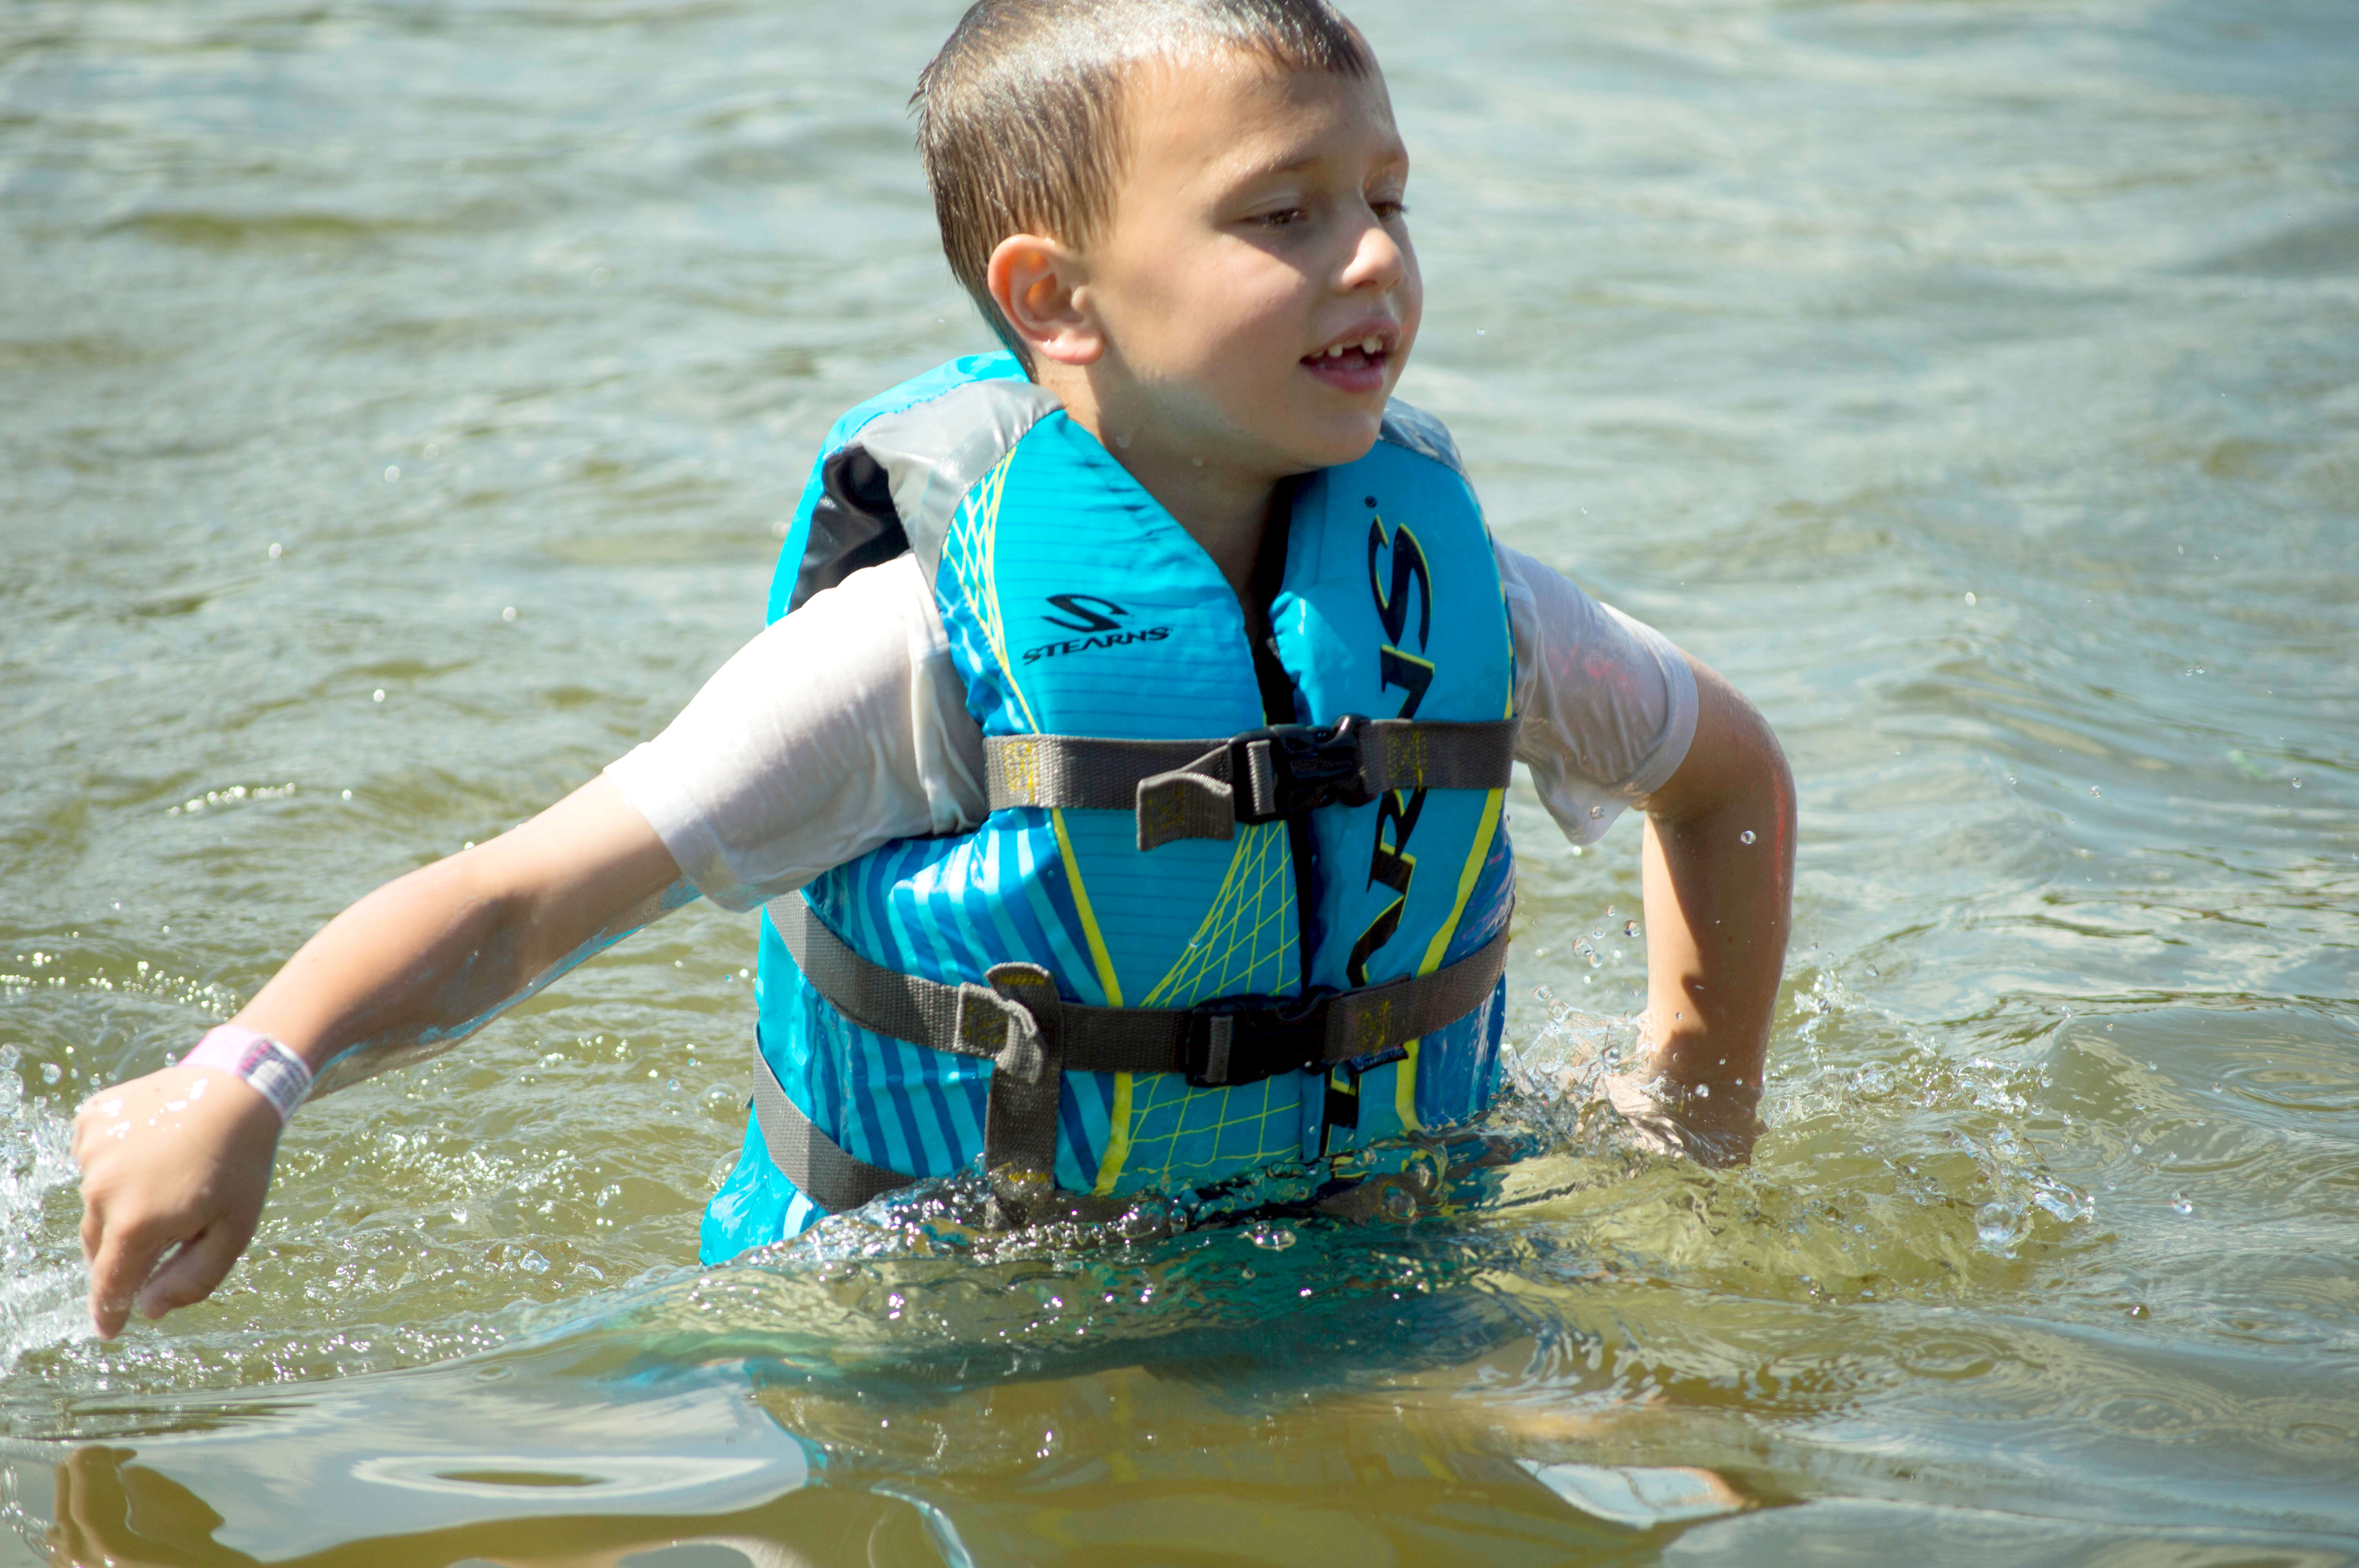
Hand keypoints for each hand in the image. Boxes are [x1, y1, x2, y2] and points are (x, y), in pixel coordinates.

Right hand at [72, 1064, 280, 1339]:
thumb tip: (146, 1310)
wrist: (238, 1086)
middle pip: (101, 1244)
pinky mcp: (91, 1121)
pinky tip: (154, 1145)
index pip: (110, 1284)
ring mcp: (92, 1152)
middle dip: (125, 1251)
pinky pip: (95, 1158)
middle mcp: (102, 1190)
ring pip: (98, 1199)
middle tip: (162, 1235)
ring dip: (124, 1201)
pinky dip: (117, 1161)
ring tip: (171, 1176)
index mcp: (137, 1223)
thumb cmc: (241, 1163)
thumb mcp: (234, 1230)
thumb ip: (191, 1279)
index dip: (109, 1311)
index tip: (110, 1330)